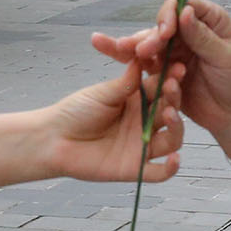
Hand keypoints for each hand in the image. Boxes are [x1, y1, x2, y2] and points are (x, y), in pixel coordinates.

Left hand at [40, 63, 184, 183]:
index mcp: (137, 100)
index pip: (161, 89)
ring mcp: (141, 146)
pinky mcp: (135, 168)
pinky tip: (174, 159)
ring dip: (177, 128)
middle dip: (174, 100)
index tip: (178, 68)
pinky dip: (171, 168)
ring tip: (169, 116)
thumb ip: (126, 82)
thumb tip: (143, 58)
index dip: (171, 79)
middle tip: (171, 88)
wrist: (53, 139)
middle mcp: (144, 122)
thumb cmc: (75, 111)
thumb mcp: (102, 93)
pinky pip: (159, 172)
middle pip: (170, 113)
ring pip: (172, 140)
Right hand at [92, 0, 230, 148]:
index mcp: (209, 21)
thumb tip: (185, 11)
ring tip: (119, 50)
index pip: (183, 7)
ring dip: (136, 49)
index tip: (165, 32)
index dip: (170, 15)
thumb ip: (203, 37)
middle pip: (162, 27)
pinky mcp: (167, 76)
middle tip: (140, 51)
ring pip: (151, 46)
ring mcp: (177, 55)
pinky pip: (149, 69)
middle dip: (149, 37)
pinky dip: (137, 66)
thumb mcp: (226, 58)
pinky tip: (121, 60)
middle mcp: (190, 34)